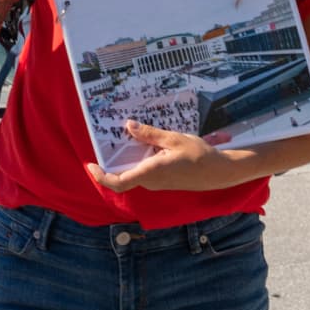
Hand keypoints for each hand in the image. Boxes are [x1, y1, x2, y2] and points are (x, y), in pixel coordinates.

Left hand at [85, 121, 247, 193]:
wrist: (219, 172)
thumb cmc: (199, 155)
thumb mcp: (173, 139)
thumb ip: (150, 134)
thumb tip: (128, 127)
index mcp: (151, 172)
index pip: (119, 182)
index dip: (101, 177)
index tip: (90, 166)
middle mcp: (151, 181)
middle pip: (122, 178)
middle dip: (109, 164)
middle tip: (103, 143)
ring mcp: (156, 183)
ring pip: (132, 174)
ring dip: (124, 161)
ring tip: (122, 138)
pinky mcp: (162, 181)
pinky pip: (143, 172)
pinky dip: (136, 161)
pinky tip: (141, 144)